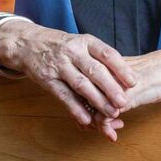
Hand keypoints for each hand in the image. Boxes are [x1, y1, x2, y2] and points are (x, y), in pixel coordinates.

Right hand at [0, 19, 135, 141]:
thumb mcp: (80, 43)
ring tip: (111, 113)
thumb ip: (97, 58)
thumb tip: (124, 76)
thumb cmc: (61, 46)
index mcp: (84, 41)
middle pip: (94, 70)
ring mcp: (59, 65)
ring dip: (97, 100)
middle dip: (110, 88)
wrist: (27, 43)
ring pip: (80, 84)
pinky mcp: (47, 79)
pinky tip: (87, 119)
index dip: (120, 68)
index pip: (106, 53)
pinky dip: (75, 108)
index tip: (133, 82)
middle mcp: (72, 51)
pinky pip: (63, 95)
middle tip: (124, 102)